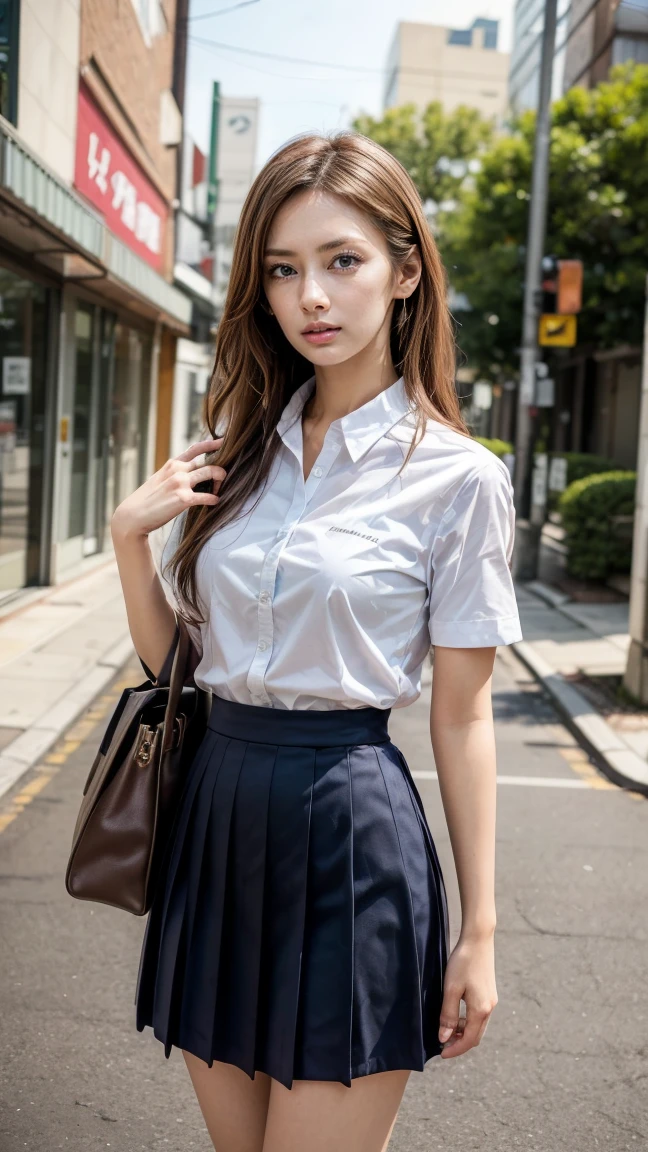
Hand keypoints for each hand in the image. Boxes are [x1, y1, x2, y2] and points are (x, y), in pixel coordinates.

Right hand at [111, 437, 225, 540]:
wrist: (133, 516)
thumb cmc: (147, 501)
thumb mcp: (159, 480)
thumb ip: (174, 474)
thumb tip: (189, 474)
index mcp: (172, 464)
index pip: (195, 449)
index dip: (211, 444)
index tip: (223, 441)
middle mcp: (178, 470)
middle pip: (208, 463)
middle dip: (220, 470)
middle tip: (221, 481)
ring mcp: (181, 483)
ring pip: (212, 473)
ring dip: (220, 483)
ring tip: (218, 491)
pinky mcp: (184, 498)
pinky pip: (208, 496)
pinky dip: (214, 499)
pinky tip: (215, 502)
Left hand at [437, 932, 497, 1058]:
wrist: (478, 939)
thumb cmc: (463, 962)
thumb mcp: (451, 989)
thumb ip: (448, 1015)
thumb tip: (444, 1037)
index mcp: (481, 1010)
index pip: (469, 1040)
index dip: (455, 1049)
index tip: (441, 1053)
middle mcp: (489, 1008)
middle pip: (476, 1036)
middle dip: (460, 1043)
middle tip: (442, 1044)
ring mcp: (491, 1000)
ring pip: (478, 1026)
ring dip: (464, 1032)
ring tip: (447, 1029)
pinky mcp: (489, 993)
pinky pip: (479, 1015)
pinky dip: (468, 1021)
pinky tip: (456, 1014)